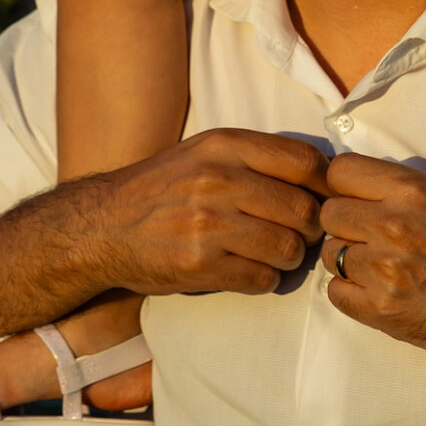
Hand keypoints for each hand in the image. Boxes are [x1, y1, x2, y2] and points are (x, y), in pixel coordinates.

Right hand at [89, 129, 328, 298]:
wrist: (100, 227)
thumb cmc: (162, 188)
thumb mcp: (205, 151)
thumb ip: (258, 157)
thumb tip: (325, 175)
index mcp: (225, 146)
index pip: (306, 164)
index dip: (324, 186)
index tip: (321, 199)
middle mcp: (219, 181)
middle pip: (305, 211)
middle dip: (311, 228)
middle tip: (299, 234)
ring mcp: (209, 224)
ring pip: (289, 248)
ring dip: (290, 257)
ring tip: (274, 253)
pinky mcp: (200, 265)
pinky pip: (263, 279)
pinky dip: (265, 279)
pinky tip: (250, 270)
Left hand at [319, 154, 425, 359]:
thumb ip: (403, 193)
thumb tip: (359, 190)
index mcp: (413, 191)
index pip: (339, 172)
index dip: (345, 186)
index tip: (357, 197)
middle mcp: (393, 225)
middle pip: (328, 213)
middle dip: (345, 224)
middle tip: (372, 237)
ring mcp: (383, 270)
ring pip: (330, 254)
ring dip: (350, 260)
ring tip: (383, 268)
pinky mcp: (380, 310)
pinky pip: (335, 293)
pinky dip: (352, 293)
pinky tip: (380, 292)